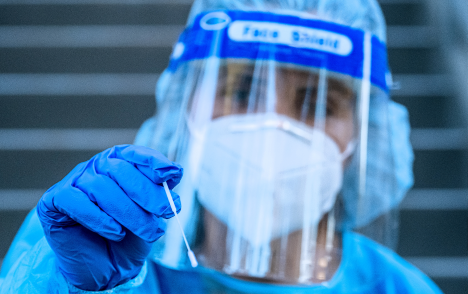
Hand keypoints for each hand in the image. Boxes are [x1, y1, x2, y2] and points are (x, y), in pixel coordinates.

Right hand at [37, 145, 182, 289]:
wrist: (104, 267)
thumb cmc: (129, 235)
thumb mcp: (151, 213)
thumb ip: (159, 192)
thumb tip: (175, 172)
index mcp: (118, 163)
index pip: (134, 153)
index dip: (153, 161)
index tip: (171, 174)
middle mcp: (95, 168)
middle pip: (119, 170)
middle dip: (147, 192)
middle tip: (168, 211)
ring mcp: (73, 182)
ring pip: (101, 188)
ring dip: (129, 212)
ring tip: (149, 232)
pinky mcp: (54, 201)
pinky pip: (76, 202)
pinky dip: (99, 218)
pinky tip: (116, 232)